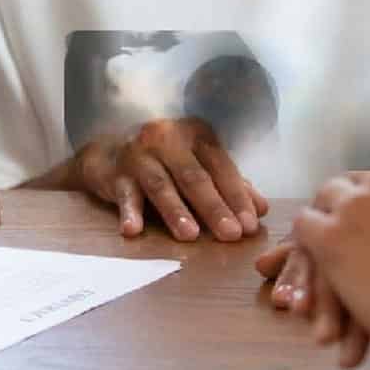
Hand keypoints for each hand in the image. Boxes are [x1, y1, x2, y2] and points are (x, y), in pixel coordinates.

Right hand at [72, 118, 266, 240]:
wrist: (107, 152)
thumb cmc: (163, 160)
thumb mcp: (197, 164)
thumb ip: (228, 184)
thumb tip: (261, 210)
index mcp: (195, 134)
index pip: (221, 166)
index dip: (236, 196)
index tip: (250, 225)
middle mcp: (167, 138)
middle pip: (194, 176)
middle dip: (214, 206)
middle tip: (231, 234)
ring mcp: (138, 154)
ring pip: (161, 185)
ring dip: (176, 211)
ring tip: (190, 235)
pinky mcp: (115, 172)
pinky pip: (124, 194)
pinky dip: (129, 212)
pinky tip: (133, 230)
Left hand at [256, 172, 369, 317]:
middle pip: (360, 180)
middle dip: (358, 203)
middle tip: (358, 233)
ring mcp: (357, 202)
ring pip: (329, 196)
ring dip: (332, 218)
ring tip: (336, 245)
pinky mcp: (330, 232)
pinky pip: (306, 223)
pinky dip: (309, 240)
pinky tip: (320, 258)